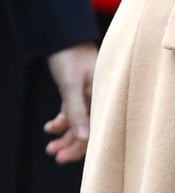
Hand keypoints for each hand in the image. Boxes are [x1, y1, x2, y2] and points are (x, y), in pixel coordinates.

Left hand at [45, 42, 97, 162]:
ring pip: (80, 123)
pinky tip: (50, 127)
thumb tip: (83, 139)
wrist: (64, 35)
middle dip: (71, 143)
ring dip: (64, 134)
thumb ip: (77, 112)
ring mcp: (91, 95)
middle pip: (90, 128)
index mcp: (106, 95)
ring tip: (49, 145)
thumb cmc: (71, 56)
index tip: (64, 157)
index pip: (99, 128)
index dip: (83, 145)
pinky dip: (62, 121)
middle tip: (55, 155)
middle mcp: (102, 97)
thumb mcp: (71, 86)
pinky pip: (73, 113)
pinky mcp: (81, 92)